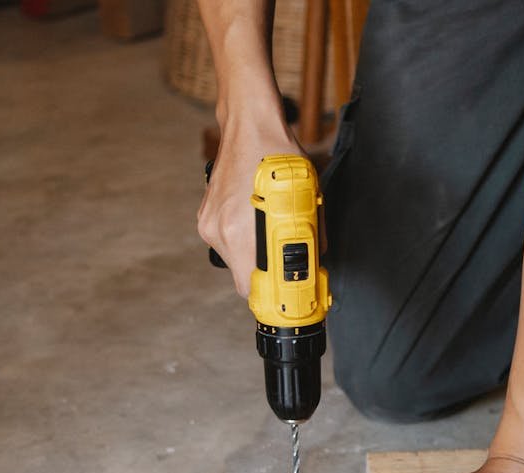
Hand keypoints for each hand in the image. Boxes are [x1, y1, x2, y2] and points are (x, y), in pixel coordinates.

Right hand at [197, 115, 302, 296]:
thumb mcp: (306, 194)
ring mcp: (209, 222)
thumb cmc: (277, 153)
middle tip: (289, 263)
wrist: (248, 124)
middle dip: (266, 274)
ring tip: (273, 233)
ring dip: (255, 254)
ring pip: (236, 259)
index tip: (285, 297)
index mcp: (239, 230)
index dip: (268, 295)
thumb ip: (311, 231)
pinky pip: (229, 241)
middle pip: (242, 276)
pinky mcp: (206, 215)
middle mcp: (219, 230)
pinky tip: (259, 219)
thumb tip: (317, 257)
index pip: (247, 286)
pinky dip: (245, 239)